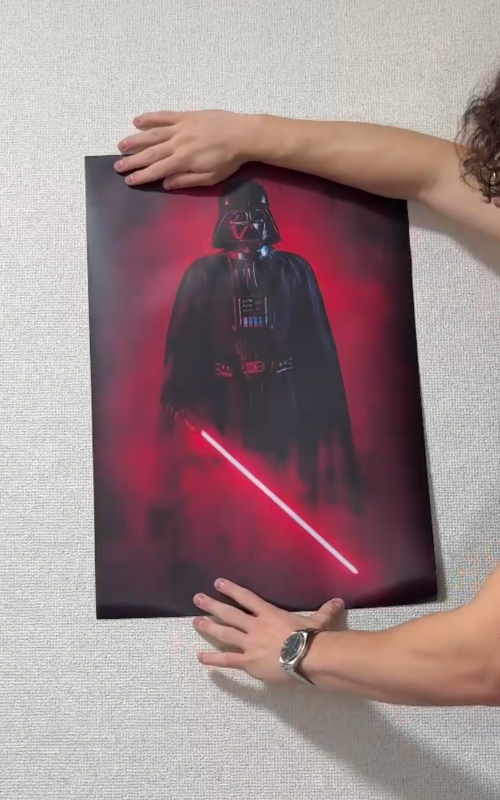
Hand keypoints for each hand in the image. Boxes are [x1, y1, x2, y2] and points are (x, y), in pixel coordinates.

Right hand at [115, 110, 256, 189]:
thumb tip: (165, 183)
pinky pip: (163, 116)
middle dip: (132, 161)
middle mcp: (177, 143)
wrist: (242, 134)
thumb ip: (186, 180)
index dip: (141, 176)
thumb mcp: (210, 177)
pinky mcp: (185, 116)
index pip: (156, 170)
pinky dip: (149, 118)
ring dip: (134, 140)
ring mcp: (180, 127)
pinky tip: (137, 121)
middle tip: (118, 166)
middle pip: (149, 153)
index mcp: (183, 160)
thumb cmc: (228, 160)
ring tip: (121, 145)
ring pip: (152, 134)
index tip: (128, 180)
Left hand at [193, 578, 343, 682]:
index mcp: (269, 614)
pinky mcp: (248, 662)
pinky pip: (228, 660)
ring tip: (195, 622)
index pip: (247, 598)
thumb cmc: (312, 637)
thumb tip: (338, 601)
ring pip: (224, 634)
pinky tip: (201, 658)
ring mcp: (250, 644)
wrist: (307, 657)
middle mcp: (255, 626)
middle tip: (197, 598)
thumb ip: (325, 611)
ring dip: (209, 628)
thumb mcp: (318, 621)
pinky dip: (214, 659)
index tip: (218, 583)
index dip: (231, 589)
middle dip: (212, 605)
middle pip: (229, 613)